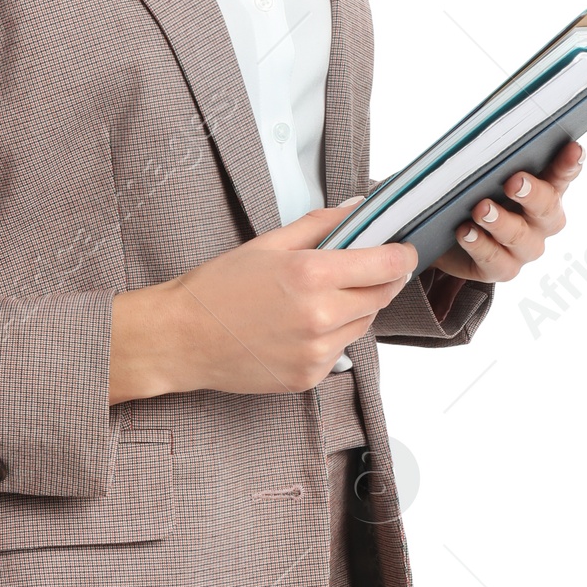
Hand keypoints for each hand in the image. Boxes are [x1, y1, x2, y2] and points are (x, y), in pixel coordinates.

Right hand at [109, 200, 417, 401]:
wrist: (181, 338)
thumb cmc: (217, 289)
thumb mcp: (267, 244)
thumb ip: (320, 225)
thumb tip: (358, 210)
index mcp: (311, 275)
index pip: (386, 265)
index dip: (402, 255)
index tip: (404, 251)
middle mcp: (320, 316)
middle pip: (382, 296)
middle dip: (380, 280)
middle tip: (363, 269)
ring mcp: (317, 351)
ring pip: (363, 325)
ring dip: (355, 308)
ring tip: (317, 299)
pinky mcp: (310, 376)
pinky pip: (341, 351)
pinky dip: (332, 336)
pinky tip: (300, 326)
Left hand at [431, 138, 585, 282]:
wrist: (446, 237)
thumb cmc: (472, 196)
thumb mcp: (483, 176)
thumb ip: (494, 163)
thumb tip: (487, 144)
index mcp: (545, 190)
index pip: (563, 174)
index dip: (570, 164)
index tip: (574, 149)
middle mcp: (542, 221)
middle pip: (547, 208)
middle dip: (532, 194)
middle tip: (514, 182)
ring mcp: (525, 248)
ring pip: (520, 236)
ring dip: (500, 221)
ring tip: (481, 209)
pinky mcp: (503, 269)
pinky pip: (495, 260)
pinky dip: (479, 244)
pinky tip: (465, 231)